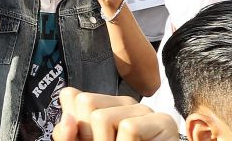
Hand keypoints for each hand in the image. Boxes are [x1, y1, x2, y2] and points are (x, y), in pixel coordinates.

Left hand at [52, 87, 177, 140]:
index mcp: (102, 106)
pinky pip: (129, 128)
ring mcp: (143, 109)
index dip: (73, 125)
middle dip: (89, 135)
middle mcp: (122, 103)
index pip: (71, 96)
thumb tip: (68, 120)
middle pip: (85, 102)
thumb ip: (68, 137)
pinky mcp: (163, 120)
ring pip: (103, 117)